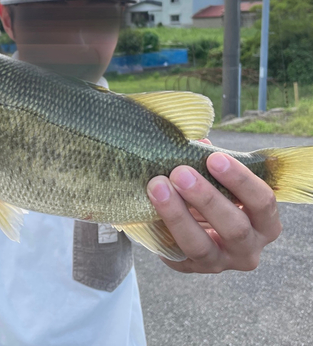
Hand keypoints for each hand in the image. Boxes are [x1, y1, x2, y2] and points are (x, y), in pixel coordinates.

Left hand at [146, 144, 281, 272]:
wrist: (194, 224)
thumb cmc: (213, 194)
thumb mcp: (218, 180)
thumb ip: (211, 163)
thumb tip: (198, 144)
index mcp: (265, 222)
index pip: (262, 201)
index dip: (240, 180)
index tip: (214, 158)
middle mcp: (249, 248)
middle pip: (234, 227)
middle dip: (205, 197)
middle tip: (180, 172)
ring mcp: (220, 263)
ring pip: (201, 246)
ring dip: (177, 215)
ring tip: (158, 187)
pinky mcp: (191, 268)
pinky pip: (175, 254)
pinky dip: (161, 230)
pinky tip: (146, 210)